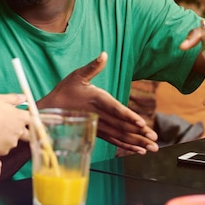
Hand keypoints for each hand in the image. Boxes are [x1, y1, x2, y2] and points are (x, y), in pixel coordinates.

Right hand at [0, 94, 29, 154]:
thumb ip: (14, 98)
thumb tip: (23, 97)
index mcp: (21, 117)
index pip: (33, 118)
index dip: (30, 117)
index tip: (26, 117)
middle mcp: (20, 130)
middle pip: (28, 133)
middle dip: (23, 131)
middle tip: (12, 126)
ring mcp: (13, 142)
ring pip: (15, 140)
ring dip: (9, 136)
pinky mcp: (5, 150)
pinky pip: (5, 147)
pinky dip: (1, 143)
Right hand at [41, 52, 158, 154]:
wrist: (50, 110)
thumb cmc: (65, 90)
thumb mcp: (77, 75)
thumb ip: (93, 67)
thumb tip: (104, 54)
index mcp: (96, 99)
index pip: (115, 109)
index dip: (128, 117)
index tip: (141, 123)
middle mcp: (98, 115)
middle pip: (121, 126)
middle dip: (139, 134)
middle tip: (154, 140)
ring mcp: (98, 125)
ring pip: (119, 136)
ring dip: (136, 143)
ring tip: (151, 148)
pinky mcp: (97, 131)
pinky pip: (114, 140)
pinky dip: (126, 145)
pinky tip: (138, 150)